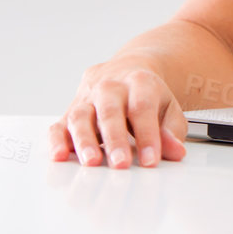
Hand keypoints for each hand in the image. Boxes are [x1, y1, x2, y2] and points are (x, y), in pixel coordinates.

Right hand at [47, 61, 188, 168]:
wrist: (127, 70)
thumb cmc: (147, 94)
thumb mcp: (168, 107)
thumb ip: (172, 130)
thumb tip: (176, 151)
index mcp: (138, 82)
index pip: (142, 108)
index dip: (147, 135)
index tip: (150, 160)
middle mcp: (109, 87)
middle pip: (110, 111)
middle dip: (115, 139)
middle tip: (120, 163)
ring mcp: (87, 99)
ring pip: (81, 116)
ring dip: (84, 140)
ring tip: (91, 162)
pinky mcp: (69, 112)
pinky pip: (59, 125)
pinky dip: (57, 141)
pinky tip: (60, 156)